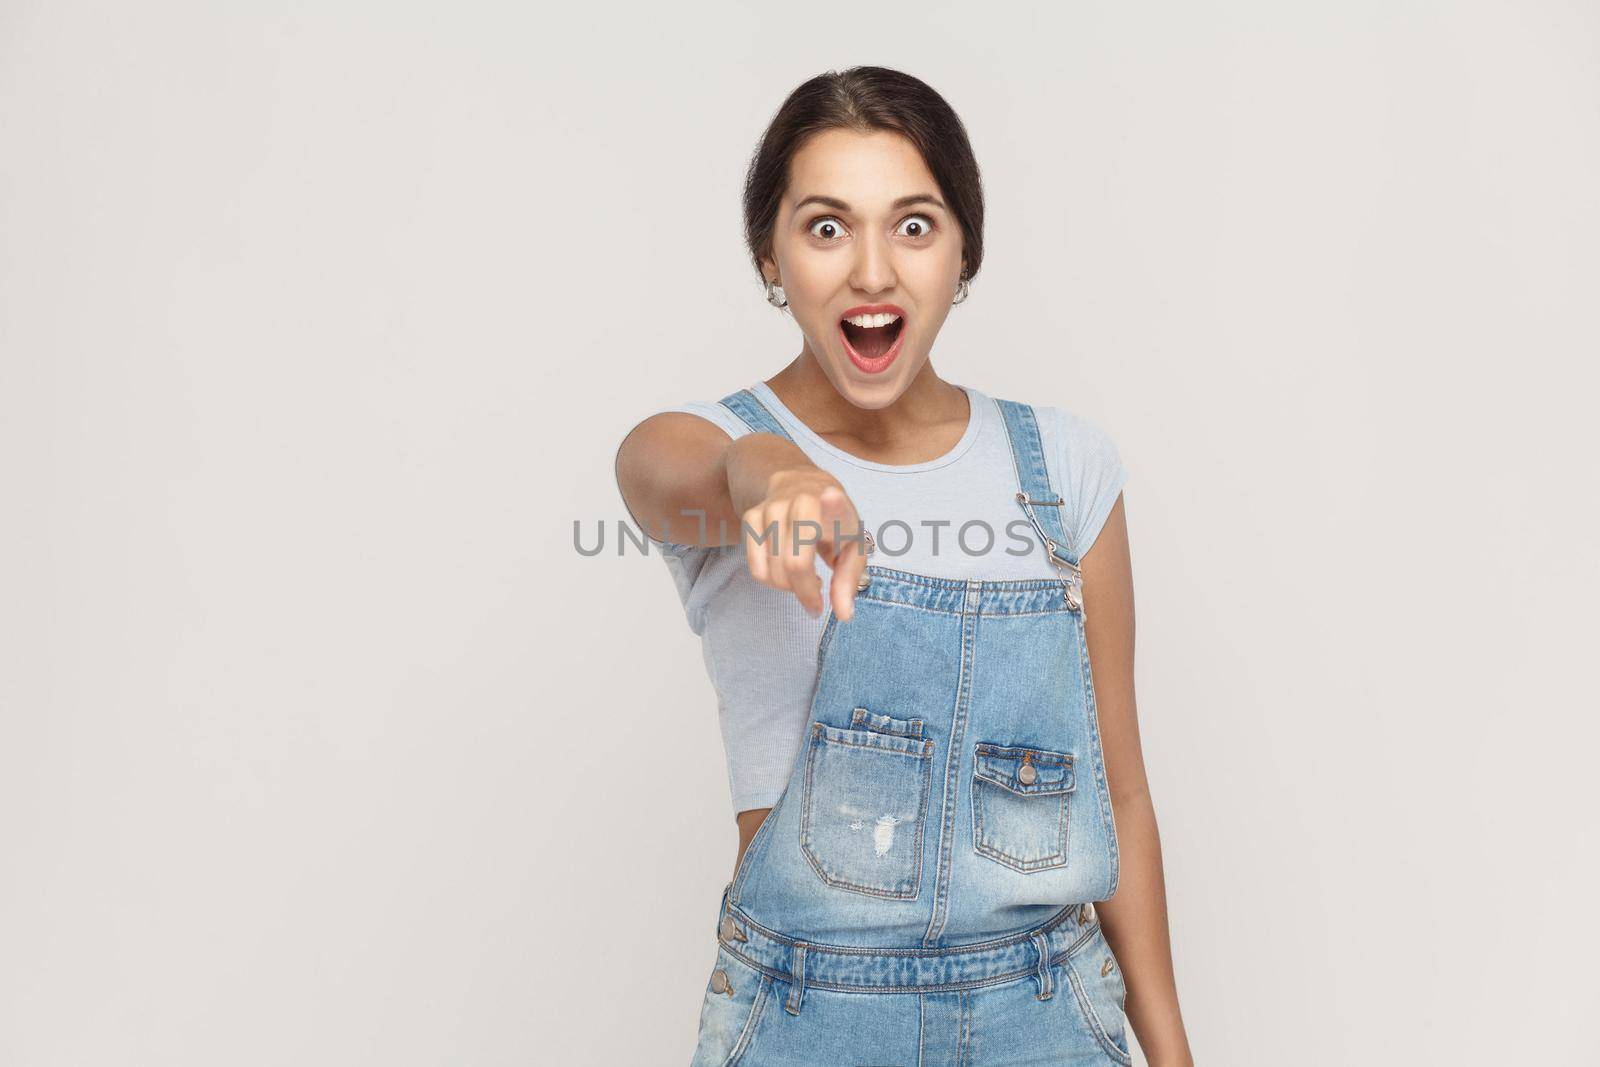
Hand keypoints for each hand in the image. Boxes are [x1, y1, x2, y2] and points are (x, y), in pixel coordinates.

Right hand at [740, 469, 868, 621]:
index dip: (831, 504)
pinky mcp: (751, 517)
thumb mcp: (852, 546)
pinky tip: (786, 572)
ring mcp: (770, 508)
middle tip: (816, 599)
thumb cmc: (833, 522)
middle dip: (805, 592)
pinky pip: (756, 568)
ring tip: (804, 580)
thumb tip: (844, 615)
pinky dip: (771, 581)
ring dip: (788, 588)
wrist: (801, 485)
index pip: (829, 505)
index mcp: (829, 503)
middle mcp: (798, 500)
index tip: (832, 497)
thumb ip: (848, 580)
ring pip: (771, 571)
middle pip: (795, 564)